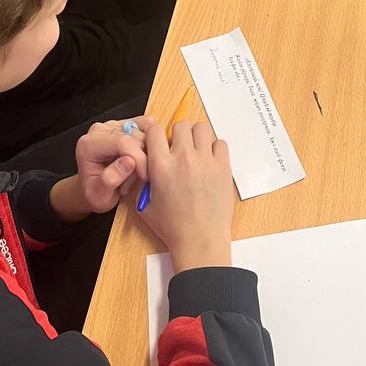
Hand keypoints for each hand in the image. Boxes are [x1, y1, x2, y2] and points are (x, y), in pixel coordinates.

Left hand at [51, 115, 153, 219]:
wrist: (95, 189)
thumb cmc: (95, 193)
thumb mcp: (99, 196)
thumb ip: (109, 180)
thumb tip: (128, 162)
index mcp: (89, 144)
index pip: (122, 142)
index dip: (139, 158)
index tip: (145, 176)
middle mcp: (100, 130)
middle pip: (135, 137)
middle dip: (143, 158)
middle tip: (137, 178)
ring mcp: (113, 125)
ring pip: (144, 132)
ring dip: (147, 153)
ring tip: (136, 172)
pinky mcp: (126, 124)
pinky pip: (147, 126)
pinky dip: (152, 142)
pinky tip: (145, 157)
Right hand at [140, 119, 233, 270]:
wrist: (200, 240)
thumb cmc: (173, 227)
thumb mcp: (144, 205)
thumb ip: (142, 181)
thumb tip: (144, 164)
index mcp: (160, 166)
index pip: (154, 130)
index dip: (155, 134)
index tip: (159, 141)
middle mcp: (183, 159)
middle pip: (181, 125)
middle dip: (178, 135)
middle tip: (179, 149)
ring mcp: (205, 161)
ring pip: (201, 128)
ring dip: (197, 137)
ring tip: (196, 152)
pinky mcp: (223, 167)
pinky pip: (220, 143)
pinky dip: (214, 149)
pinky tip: (210, 162)